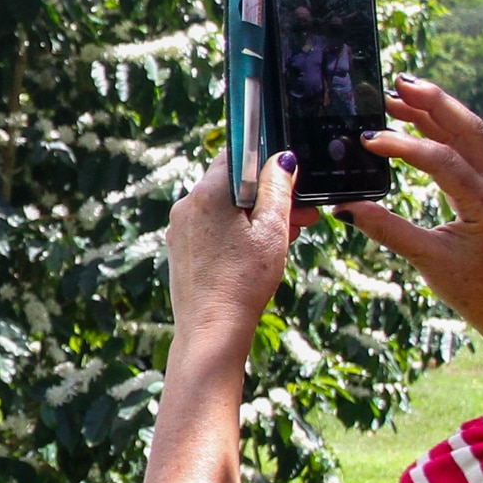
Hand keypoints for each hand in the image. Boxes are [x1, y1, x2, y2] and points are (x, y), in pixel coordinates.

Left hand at [166, 143, 315, 348]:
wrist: (212, 329)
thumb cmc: (244, 280)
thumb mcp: (272, 229)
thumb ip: (278, 188)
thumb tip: (282, 159)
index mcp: (208, 192)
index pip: (238, 153)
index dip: (267, 162)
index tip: (290, 180)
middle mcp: (188, 205)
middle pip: (233, 184)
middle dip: (269, 195)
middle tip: (301, 213)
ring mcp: (181, 229)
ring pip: (225, 209)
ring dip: (256, 216)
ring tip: (288, 236)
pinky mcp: (181, 249)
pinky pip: (213, 229)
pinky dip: (237, 233)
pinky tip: (260, 252)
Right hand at [338, 75, 482, 335]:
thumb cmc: (473, 287)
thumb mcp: (427, 261)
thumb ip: (387, 229)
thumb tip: (346, 207)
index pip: (442, 160)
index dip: (403, 146)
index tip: (368, 140)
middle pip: (467, 127)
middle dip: (432, 102)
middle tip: (397, 84)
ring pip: (468, 131)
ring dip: (436, 109)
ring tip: (399, 94)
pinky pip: (465, 145)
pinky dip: (441, 127)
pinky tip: (416, 120)